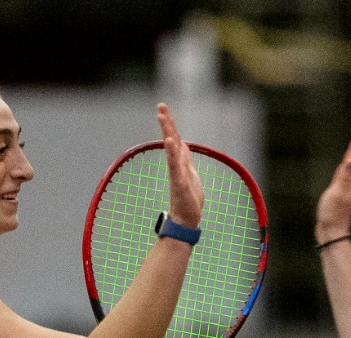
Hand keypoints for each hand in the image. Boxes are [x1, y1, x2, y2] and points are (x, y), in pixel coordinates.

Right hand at [156, 103, 203, 228]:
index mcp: (179, 162)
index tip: (162, 108)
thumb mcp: (190, 173)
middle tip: (160, 106)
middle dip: (166, 122)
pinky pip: (175, 165)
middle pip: (171, 139)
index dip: (169, 123)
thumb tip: (182, 144)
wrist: (186, 219)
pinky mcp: (180, 183)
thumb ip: (185, 158)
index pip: (175, 138)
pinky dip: (172, 152)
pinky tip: (171, 141)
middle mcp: (176, 165)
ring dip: (167, 132)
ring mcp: (177, 173)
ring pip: (171, 149)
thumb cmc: (188, 198)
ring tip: (163, 118)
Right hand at [315, 127, 350, 244]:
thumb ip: (344, 177)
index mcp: (349, 180)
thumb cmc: (333, 215)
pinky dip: (346, 168)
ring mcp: (344, 189)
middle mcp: (349, 183)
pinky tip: (344, 169)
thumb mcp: (337, 193)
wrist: (332, 234)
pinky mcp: (337, 195)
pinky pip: (343, 176)